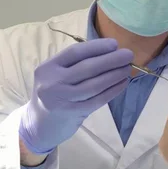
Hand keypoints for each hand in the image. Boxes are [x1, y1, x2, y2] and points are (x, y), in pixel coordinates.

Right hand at [19, 39, 132, 154]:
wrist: (39, 124)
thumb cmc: (53, 94)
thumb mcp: (55, 75)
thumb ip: (74, 65)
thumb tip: (108, 52)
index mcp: (47, 67)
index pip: (74, 52)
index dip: (96, 47)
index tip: (114, 44)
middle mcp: (52, 82)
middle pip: (86, 68)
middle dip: (110, 60)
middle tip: (128, 55)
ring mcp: (62, 99)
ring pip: (94, 85)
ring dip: (114, 75)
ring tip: (127, 69)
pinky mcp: (73, 113)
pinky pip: (97, 100)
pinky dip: (112, 91)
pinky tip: (122, 84)